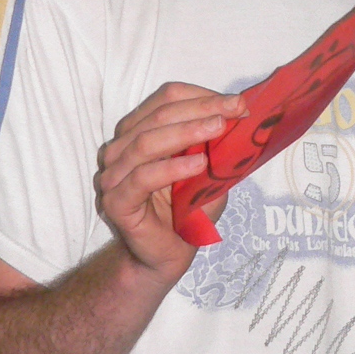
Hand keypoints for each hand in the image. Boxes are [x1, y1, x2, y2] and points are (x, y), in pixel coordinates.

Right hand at [94, 82, 247, 279]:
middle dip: (200, 109)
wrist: (167, 256)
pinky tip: (198, 164)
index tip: (237, 103)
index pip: (165, 99)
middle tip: (234, 110)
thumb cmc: (186, 211)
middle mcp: (120, 149)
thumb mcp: (208, 170)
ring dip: (185, 132)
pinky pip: (142, 177)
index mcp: (139, 132)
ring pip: (146, 141)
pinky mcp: (116, 202)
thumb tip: (241, 115)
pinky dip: (171, 167)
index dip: (201, 96)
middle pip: (157, 115)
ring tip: (217, 129)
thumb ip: (214, 144)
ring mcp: (113, 175)